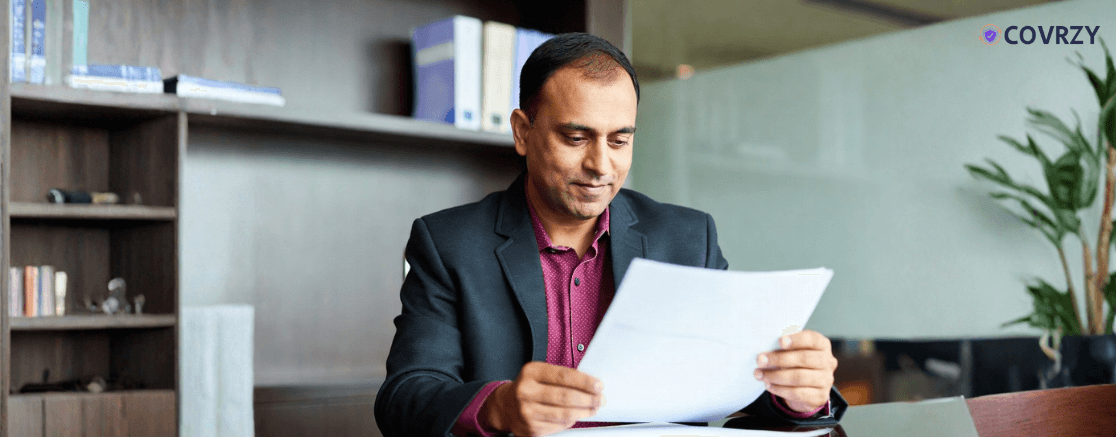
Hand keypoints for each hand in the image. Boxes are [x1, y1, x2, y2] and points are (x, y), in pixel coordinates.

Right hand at [483, 362, 604, 435]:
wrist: (505, 406)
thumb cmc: (528, 387)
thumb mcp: (540, 373)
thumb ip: (561, 376)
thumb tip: (590, 384)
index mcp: (531, 372)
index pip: (563, 376)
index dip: (585, 381)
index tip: (598, 385)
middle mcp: (526, 391)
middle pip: (565, 397)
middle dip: (588, 399)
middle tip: (600, 399)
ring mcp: (527, 412)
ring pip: (564, 414)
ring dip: (584, 412)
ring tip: (593, 408)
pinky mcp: (530, 429)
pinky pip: (558, 426)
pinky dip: (571, 421)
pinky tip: (576, 416)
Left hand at [754, 330, 837, 413]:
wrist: (806, 387)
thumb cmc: (795, 362)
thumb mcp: (792, 351)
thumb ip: (784, 348)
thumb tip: (764, 353)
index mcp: (822, 345)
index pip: (812, 339)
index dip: (797, 340)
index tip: (779, 341)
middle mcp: (828, 362)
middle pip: (804, 358)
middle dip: (779, 359)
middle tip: (760, 360)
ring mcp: (826, 380)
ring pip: (800, 377)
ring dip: (776, 376)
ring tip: (760, 374)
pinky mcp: (820, 396)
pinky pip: (798, 393)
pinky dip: (780, 389)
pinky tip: (769, 385)